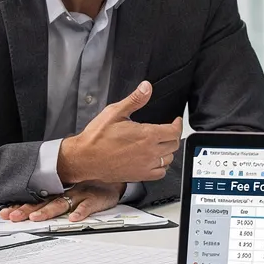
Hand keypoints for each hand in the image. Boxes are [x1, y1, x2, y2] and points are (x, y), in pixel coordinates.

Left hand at [0, 182, 127, 222]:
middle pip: (43, 202)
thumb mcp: (71, 190)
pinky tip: (73, 218)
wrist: (115, 177)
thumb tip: (32, 209)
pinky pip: (87, 206)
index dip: (20, 206)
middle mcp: (66, 192)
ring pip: (61, 203)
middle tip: (13, 217)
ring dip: (48, 211)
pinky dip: (80, 212)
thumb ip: (54, 199)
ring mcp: (80, 195)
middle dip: (26, 210)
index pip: (35, 200)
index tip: (5, 213)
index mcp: (59, 192)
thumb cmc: (92, 185)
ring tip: (36, 217)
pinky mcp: (95, 199)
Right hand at [57, 82, 182, 184]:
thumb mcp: (115, 112)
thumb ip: (134, 100)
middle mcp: (149, 152)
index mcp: (147, 135)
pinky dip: (162, 166)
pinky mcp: (140, 175)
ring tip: (162, 144)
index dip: (178, 124)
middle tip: (168, 130)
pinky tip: (155, 160)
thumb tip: (146, 88)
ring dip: (168, 150)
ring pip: (169, 159)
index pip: (174, 131)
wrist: (85, 158)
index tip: (176, 121)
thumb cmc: (97, 138)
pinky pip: (160, 173)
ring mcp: (146, 165)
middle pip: (174, 145)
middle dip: (173, 135)